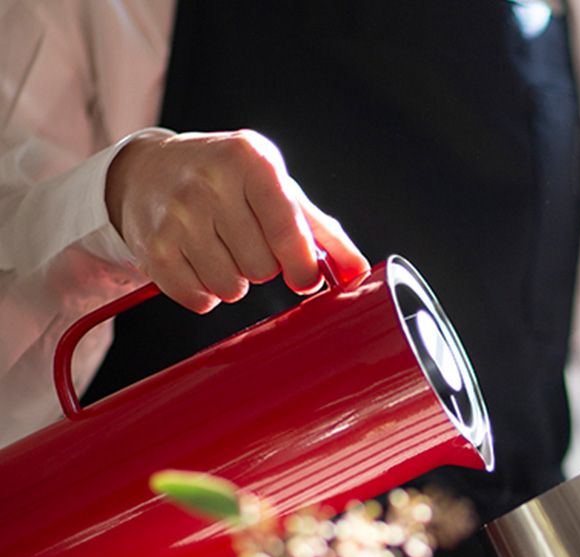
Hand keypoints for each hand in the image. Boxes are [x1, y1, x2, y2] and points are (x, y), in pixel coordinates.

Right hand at [105, 130, 369, 312]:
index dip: (302, 267)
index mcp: (250, 161)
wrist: (148, 171)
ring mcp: (176, 214)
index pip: (288, 233)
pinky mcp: (153, 246)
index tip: (304, 278)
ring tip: (222, 252)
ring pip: (231, 288)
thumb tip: (358, 272)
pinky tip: (198, 264)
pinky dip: (205, 294)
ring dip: (234, 283)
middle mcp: (209, 182)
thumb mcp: (277, 190)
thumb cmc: (227, 182)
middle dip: (262, 267)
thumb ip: (322, 232)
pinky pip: (198, 299)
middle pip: (262, 268)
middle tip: (245, 244)